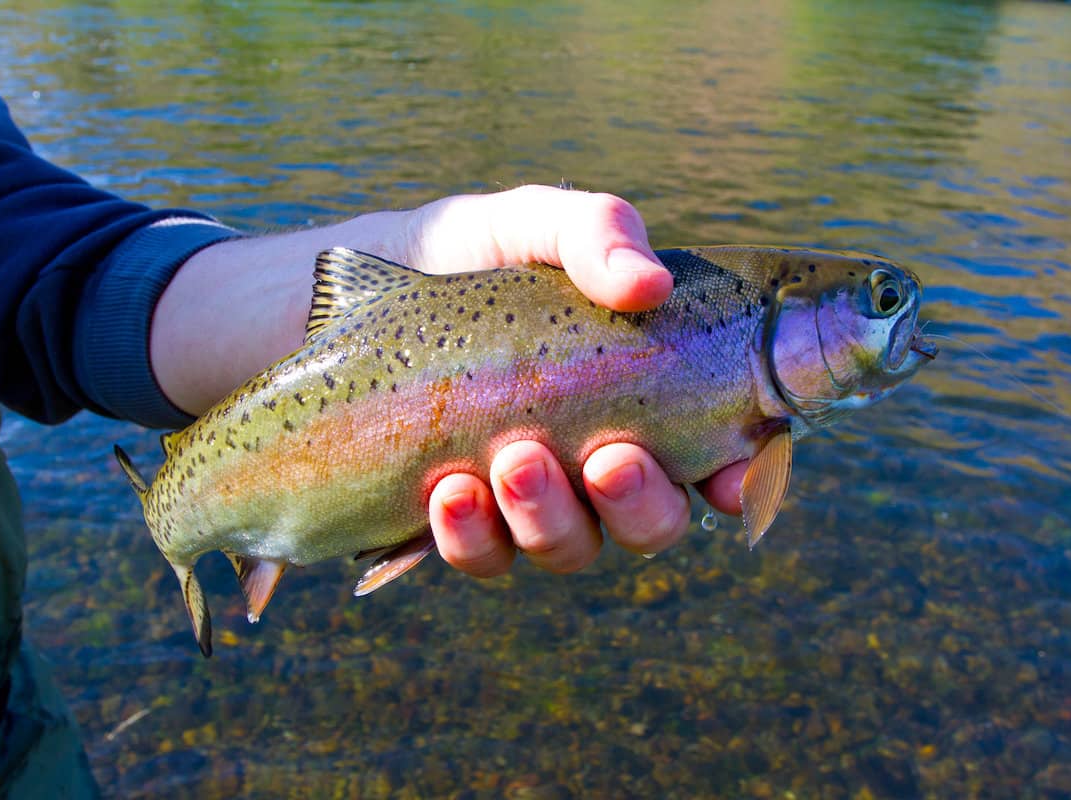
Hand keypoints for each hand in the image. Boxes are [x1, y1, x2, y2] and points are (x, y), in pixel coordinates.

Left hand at [152, 185, 746, 575]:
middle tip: (610, 456)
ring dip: (551, 517)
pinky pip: (485, 558)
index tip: (732, 477)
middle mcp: (591, 458)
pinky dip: (472, 534)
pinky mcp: (458, 525)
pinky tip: (446, 492)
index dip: (743, 477)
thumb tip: (648, 283)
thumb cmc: (450, 258)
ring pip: (572, 549)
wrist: (328, 303)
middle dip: (642, 503)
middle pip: (654, 521)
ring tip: (509, 462)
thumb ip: (592, 230)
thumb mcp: (519, 224)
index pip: (717, 452)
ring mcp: (525, 501)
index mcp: (634, 392)